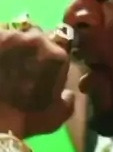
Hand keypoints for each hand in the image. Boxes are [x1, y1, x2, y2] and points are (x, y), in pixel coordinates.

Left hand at [0, 23, 74, 137]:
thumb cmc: (26, 119)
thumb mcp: (56, 116)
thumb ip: (68, 101)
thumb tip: (67, 93)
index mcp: (57, 56)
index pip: (60, 44)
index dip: (51, 56)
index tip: (43, 66)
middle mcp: (36, 39)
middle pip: (36, 34)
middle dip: (31, 47)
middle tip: (22, 64)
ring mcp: (11, 36)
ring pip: (14, 32)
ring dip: (11, 44)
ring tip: (5, 61)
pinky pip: (0, 34)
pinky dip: (0, 45)